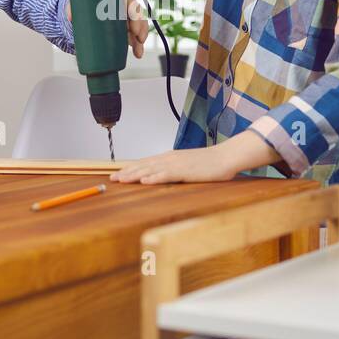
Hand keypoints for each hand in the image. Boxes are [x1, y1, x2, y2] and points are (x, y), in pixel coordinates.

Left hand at [67, 0, 148, 58]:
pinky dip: (138, 44)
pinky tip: (138, 53)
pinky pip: (136, 35)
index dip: (131, 5)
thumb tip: (70, 16)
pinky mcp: (126, 29)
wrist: (80, 18)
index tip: (130, 15)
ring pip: (138, 24)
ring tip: (138, 50)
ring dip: (140, 36)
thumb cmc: (81, 8)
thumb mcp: (76, 6)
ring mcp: (125, 18)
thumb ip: (72, 8)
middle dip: (139, 23)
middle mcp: (121, 5)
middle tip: (136, 35)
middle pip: (135, 10)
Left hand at [110, 133, 280, 184]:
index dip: (130, 169)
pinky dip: (154, 178)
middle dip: (127, 172)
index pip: (145, 163)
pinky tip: (145, 181)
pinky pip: (167, 175)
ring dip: (135, 175)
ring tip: (121, 180)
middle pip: (144, 165)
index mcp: (170, 157)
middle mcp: (170, 159)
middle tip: (112, 179)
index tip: (118, 174)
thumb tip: (163, 175)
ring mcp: (177, 164)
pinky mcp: (185, 171)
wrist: (226, 157)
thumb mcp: (188, 165)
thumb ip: (175, 170)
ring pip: (151, 170)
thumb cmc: (210, 163)